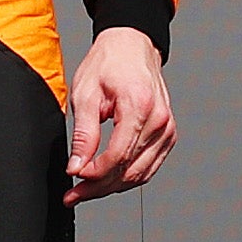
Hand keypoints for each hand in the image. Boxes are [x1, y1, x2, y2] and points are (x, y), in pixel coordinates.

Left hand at [66, 27, 173, 199]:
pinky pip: (148, 166)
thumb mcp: (86, 94)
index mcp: (139, 106)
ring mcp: (167, 129)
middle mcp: (159, 120)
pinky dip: (127, 177)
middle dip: (99, 187)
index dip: (94, 174)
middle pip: (130, 170)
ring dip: (112, 187)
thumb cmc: (109, 63)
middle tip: (75, 194)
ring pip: (140, 174)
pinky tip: (107, 179)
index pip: (118, 156)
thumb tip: (77, 166)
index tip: (74, 179)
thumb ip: (85, 134)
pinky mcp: (167, 135)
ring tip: (86, 191)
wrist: (130, 46)